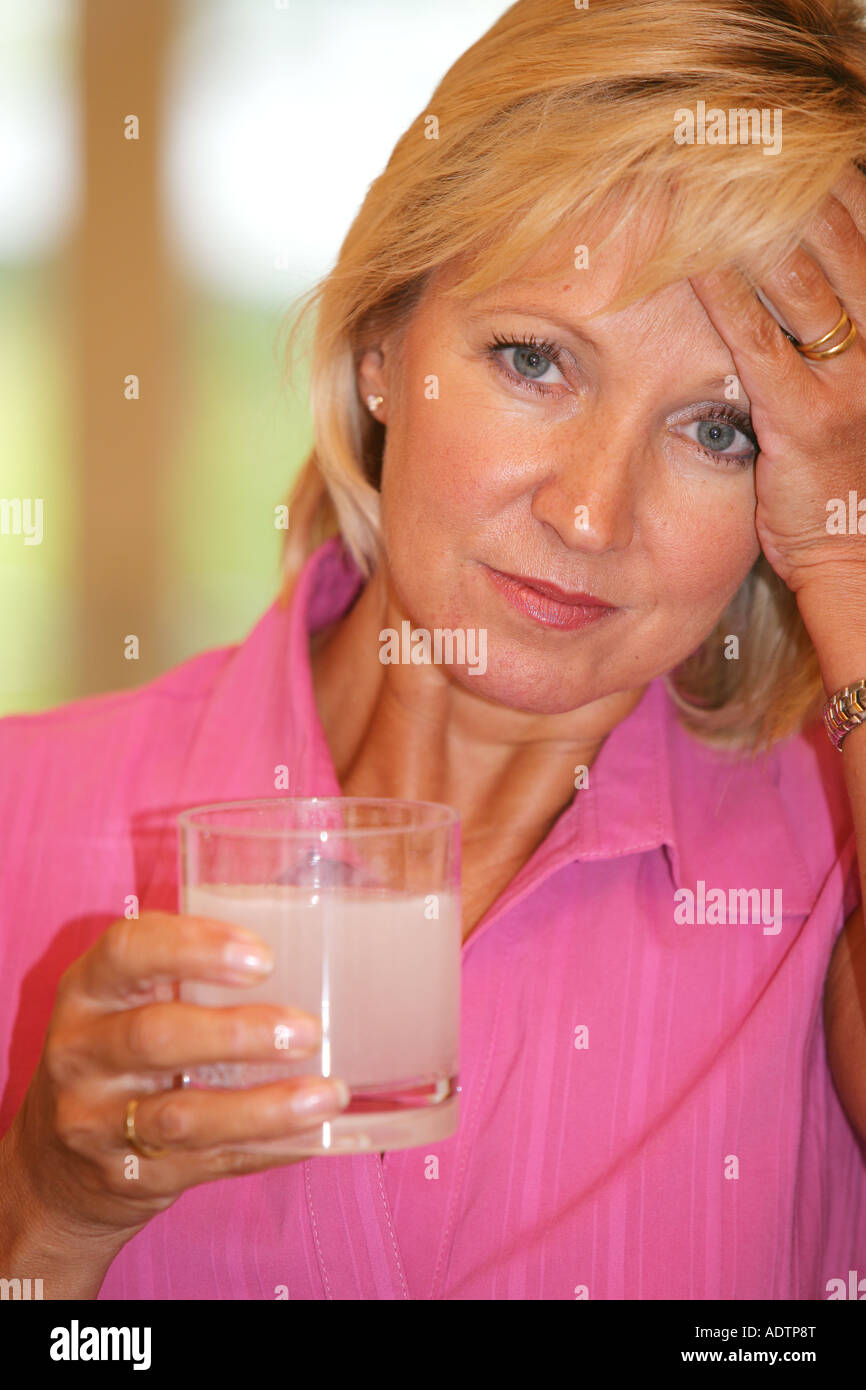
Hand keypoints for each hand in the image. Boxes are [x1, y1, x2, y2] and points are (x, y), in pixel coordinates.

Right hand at [1, 911, 348, 1258]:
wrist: (56, 1164)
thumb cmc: (118, 1051)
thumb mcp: (127, 998)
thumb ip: (185, 968)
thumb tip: (304, 942)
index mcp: (87, 990)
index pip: (127, 951)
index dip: (194, 947)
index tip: (262, 957)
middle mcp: (81, 1053)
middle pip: (155, 1038)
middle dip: (239, 1034)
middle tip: (307, 1030)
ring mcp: (98, 1123)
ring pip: (183, 1117)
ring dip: (264, 1107)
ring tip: (327, 1094)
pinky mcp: (127, 1178)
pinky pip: (206, 1163)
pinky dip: (265, 1148)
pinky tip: (311, 1132)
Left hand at [689, 164, 865, 595]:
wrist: (860, 558)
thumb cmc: (848, 477)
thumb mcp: (854, 391)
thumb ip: (831, 332)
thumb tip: (794, 279)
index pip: (865, 226)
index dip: (823, 177)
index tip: (776, 138)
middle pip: (832, 233)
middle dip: (779, 181)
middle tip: (724, 138)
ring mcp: (851, 379)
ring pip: (797, 274)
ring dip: (744, 219)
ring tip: (698, 172)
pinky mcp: (804, 418)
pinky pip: (758, 338)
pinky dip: (724, 290)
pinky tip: (691, 254)